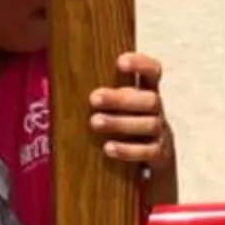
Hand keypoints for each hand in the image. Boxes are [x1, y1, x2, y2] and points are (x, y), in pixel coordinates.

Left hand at [90, 52, 171, 179]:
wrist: (153, 161)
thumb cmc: (127, 125)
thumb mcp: (121, 107)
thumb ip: (105, 95)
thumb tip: (63, 84)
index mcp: (147, 92)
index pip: (153, 72)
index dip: (141, 65)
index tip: (120, 62)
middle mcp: (157, 110)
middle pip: (149, 100)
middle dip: (120, 99)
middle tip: (93, 98)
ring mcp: (160, 132)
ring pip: (148, 124)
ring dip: (120, 123)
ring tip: (95, 122)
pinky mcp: (159, 154)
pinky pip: (147, 152)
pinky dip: (127, 150)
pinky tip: (108, 148)